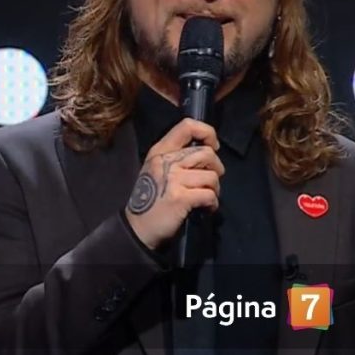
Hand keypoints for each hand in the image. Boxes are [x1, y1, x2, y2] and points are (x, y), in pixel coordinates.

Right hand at [124, 118, 224, 249]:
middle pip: (206, 153)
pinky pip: (209, 195)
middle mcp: (166, 160)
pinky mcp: (181, 197)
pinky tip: (206, 208)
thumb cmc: (150, 198)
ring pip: (211, 176)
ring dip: (215, 189)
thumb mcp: (156, 169)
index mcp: (160, 150)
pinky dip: (213, 203)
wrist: (138, 228)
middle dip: (216, 168)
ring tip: (207, 197)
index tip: (213, 147)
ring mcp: (173, 179)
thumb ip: (176, 157)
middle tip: (211, 181)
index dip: (207, 133)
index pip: (188, 126)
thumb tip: (207, 151)